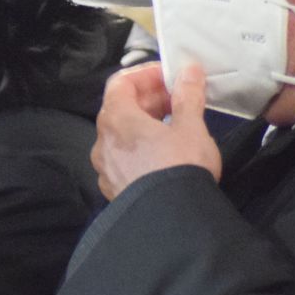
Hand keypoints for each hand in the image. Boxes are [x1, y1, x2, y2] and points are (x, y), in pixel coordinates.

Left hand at [91, 61, 219, 198]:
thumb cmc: (180, 168)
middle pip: (120, 108)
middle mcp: (103, 142)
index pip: (121, 83)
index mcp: (116, 120)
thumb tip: (190, 71)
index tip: (170, 76)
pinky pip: (124, 159)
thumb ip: (188, 95)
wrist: (174, 222)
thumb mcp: (190, 127)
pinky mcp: (115, 188)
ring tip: (175, 125)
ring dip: (145, 123)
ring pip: (121, 135)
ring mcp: (106, 168)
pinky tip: (164, 154)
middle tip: (178, 98)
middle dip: (150, 98)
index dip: (146, 74)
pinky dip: (140, 148)